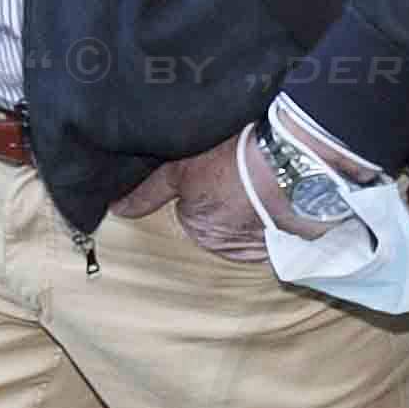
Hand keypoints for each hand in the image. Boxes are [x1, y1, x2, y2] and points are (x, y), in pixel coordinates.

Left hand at [140, 130, 278, 262]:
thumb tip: (117, 208)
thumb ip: (148, 192)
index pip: (190, 209)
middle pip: (217, 221)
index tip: (217, 170)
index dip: (202, 185)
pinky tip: (277, 200)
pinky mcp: (282, 243)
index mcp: (194, 227)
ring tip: (261, 185)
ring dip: (250, 212)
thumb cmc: (234, 160)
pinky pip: (270, 235)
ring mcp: (253, 247)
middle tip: (239, 175)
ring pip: (243, 228)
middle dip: (225, 202)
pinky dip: (272, 221)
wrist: (291, 164)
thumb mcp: (180, 168)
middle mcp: (222, 245)